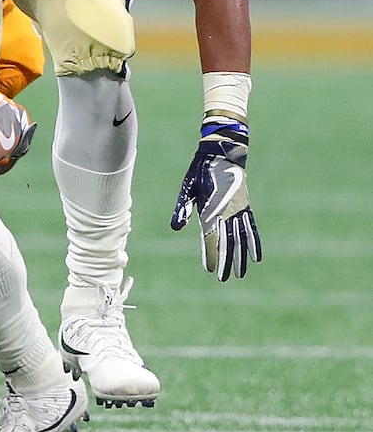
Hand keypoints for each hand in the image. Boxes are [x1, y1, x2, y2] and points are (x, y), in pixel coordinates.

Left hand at [170, 121, 260, 279]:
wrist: (222, 153)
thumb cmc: (199, 171)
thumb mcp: (187, 188)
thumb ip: (183, 208)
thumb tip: (176, 227)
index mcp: (211, 208)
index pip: (211, 237)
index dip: (211, 253)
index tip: (209, 269)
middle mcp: (228, 211)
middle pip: (228, 241)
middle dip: (225, 261)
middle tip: (223, 278)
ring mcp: (239, 209)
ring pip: (241, 238)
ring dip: (241, 257)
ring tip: (240, 274)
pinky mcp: (246, 206)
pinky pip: (251, 228)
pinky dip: (254, 242)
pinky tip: (256, 257)